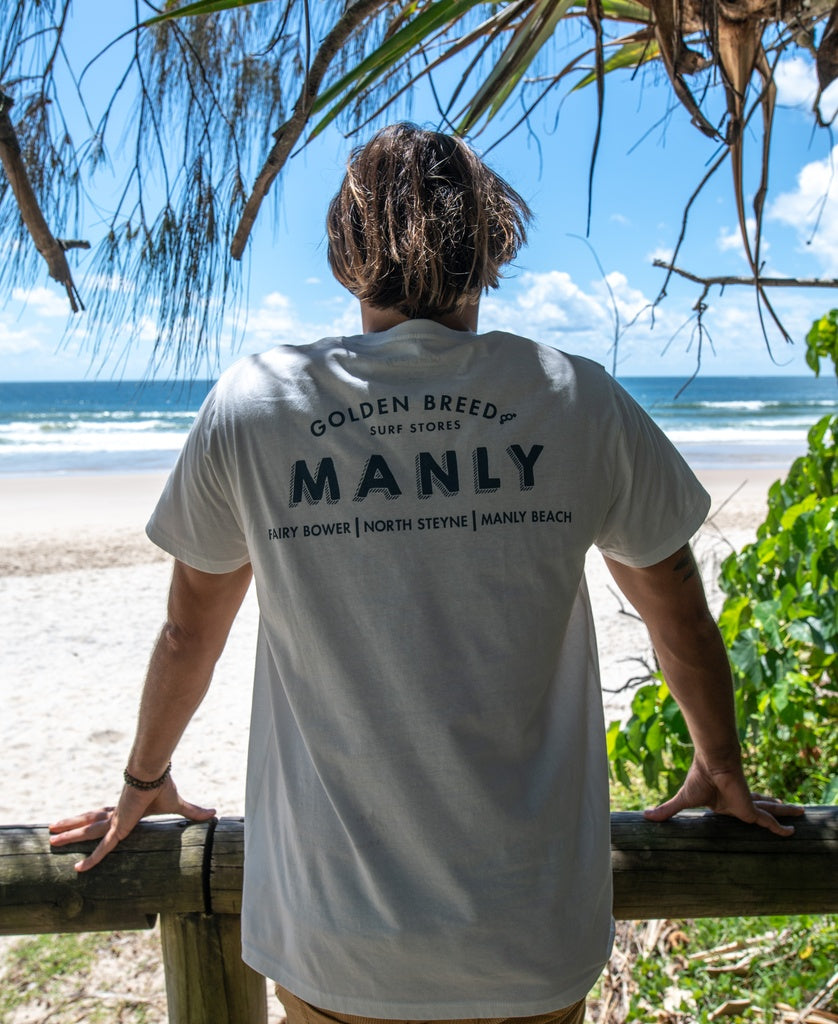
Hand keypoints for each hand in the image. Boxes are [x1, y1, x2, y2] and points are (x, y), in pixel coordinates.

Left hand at [48, 774, 215, 871]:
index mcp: (127, 809)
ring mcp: (115, 821)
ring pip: (87, 831)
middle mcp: (116, 814)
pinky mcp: (118, 828)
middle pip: (90, 822)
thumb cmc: (164, 786)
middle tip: (52, 832)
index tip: (83, 822)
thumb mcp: (178, 805)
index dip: (94, 820)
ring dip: (69, 834)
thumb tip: (214, 813)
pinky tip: (78, 869)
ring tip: (50, 838)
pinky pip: (103, 848)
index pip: (107, 817)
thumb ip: (193, 812)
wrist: (153, 774)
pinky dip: (92, 859)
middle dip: (71, 827)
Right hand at [644, 758, 804, 836]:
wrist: (714, 760)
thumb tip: (644, 817)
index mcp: (723, 800)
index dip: (744, 806)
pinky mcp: (751, 809)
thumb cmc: (699, 777)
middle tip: (782, 809)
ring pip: (769, 811)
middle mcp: (738, 801)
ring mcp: (746, 804)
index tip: (750, 811)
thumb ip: (667, 810)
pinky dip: (779, 828)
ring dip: (783, 812)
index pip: (736, 806)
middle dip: (771, 807)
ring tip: (799, 812)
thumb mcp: (683, 800)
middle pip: (758, 805)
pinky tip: (790, 833)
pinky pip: (768, 822)